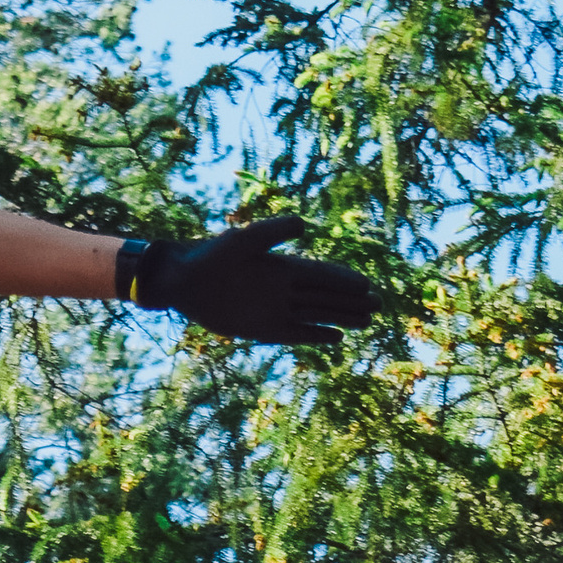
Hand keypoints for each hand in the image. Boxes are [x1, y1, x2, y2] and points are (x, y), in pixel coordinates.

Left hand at [137, 217, 379, 348]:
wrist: (184, 282)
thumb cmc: (211, 256)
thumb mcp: (243, 241)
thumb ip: (273, 231)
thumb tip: (304, 224)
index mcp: (282, 266)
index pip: (321, 275)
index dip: (344, 280)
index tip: (367, 284)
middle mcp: (283, 289)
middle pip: (325, 296)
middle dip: (352, 300)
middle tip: (379, 304)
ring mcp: (275, 309)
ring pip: (317, 315)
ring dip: (342, 318)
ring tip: (368, 321)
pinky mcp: (264, 329)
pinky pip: (297, 334)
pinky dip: (316, 336)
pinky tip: (338, 338)